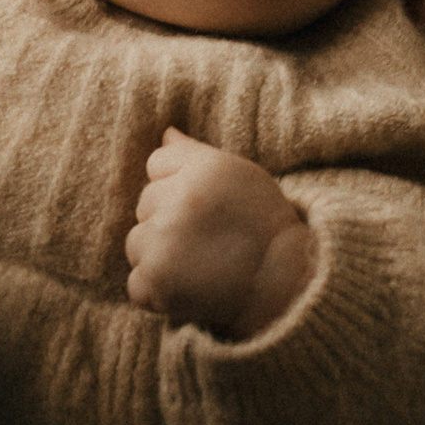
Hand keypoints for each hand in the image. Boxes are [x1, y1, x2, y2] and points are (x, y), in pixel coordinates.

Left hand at [125, 127, 315, 339]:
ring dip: (159, 257)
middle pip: (145, 203)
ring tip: (200, 266)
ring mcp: (165, 241)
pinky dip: (157, 291)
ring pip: (137, 243)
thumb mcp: (242, 176)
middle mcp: (181, 199)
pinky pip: (137, 283)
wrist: (287, 286)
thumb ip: (195, 154)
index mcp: (204, 169)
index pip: (157, 163)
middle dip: (167, 220)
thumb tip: (165, 133)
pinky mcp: (156, 279)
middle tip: (207, 239)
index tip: (204, 207)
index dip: (177, 185)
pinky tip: (190, 289)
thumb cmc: (265, 228)